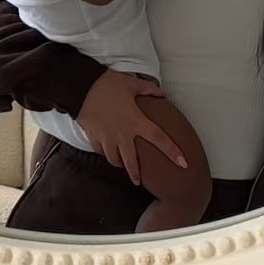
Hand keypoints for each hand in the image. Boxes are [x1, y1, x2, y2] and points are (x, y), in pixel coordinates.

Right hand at [76, 70, 186, 185]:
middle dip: (135, 173)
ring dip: (118, 162)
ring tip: (121, 163)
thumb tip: (162, 93)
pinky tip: (105, 150)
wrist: (80, 88)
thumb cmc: (107, 84)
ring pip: (114, 159)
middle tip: (138, 181)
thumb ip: (148, 90)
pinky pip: (100, 150)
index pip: (159, 139)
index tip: (183, 163)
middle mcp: (123, 134)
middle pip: (131, 161)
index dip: (173, 152)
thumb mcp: (131, 83)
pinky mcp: (94, 137)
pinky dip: (104, 152)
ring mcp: (107, 138)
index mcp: (136, 121)